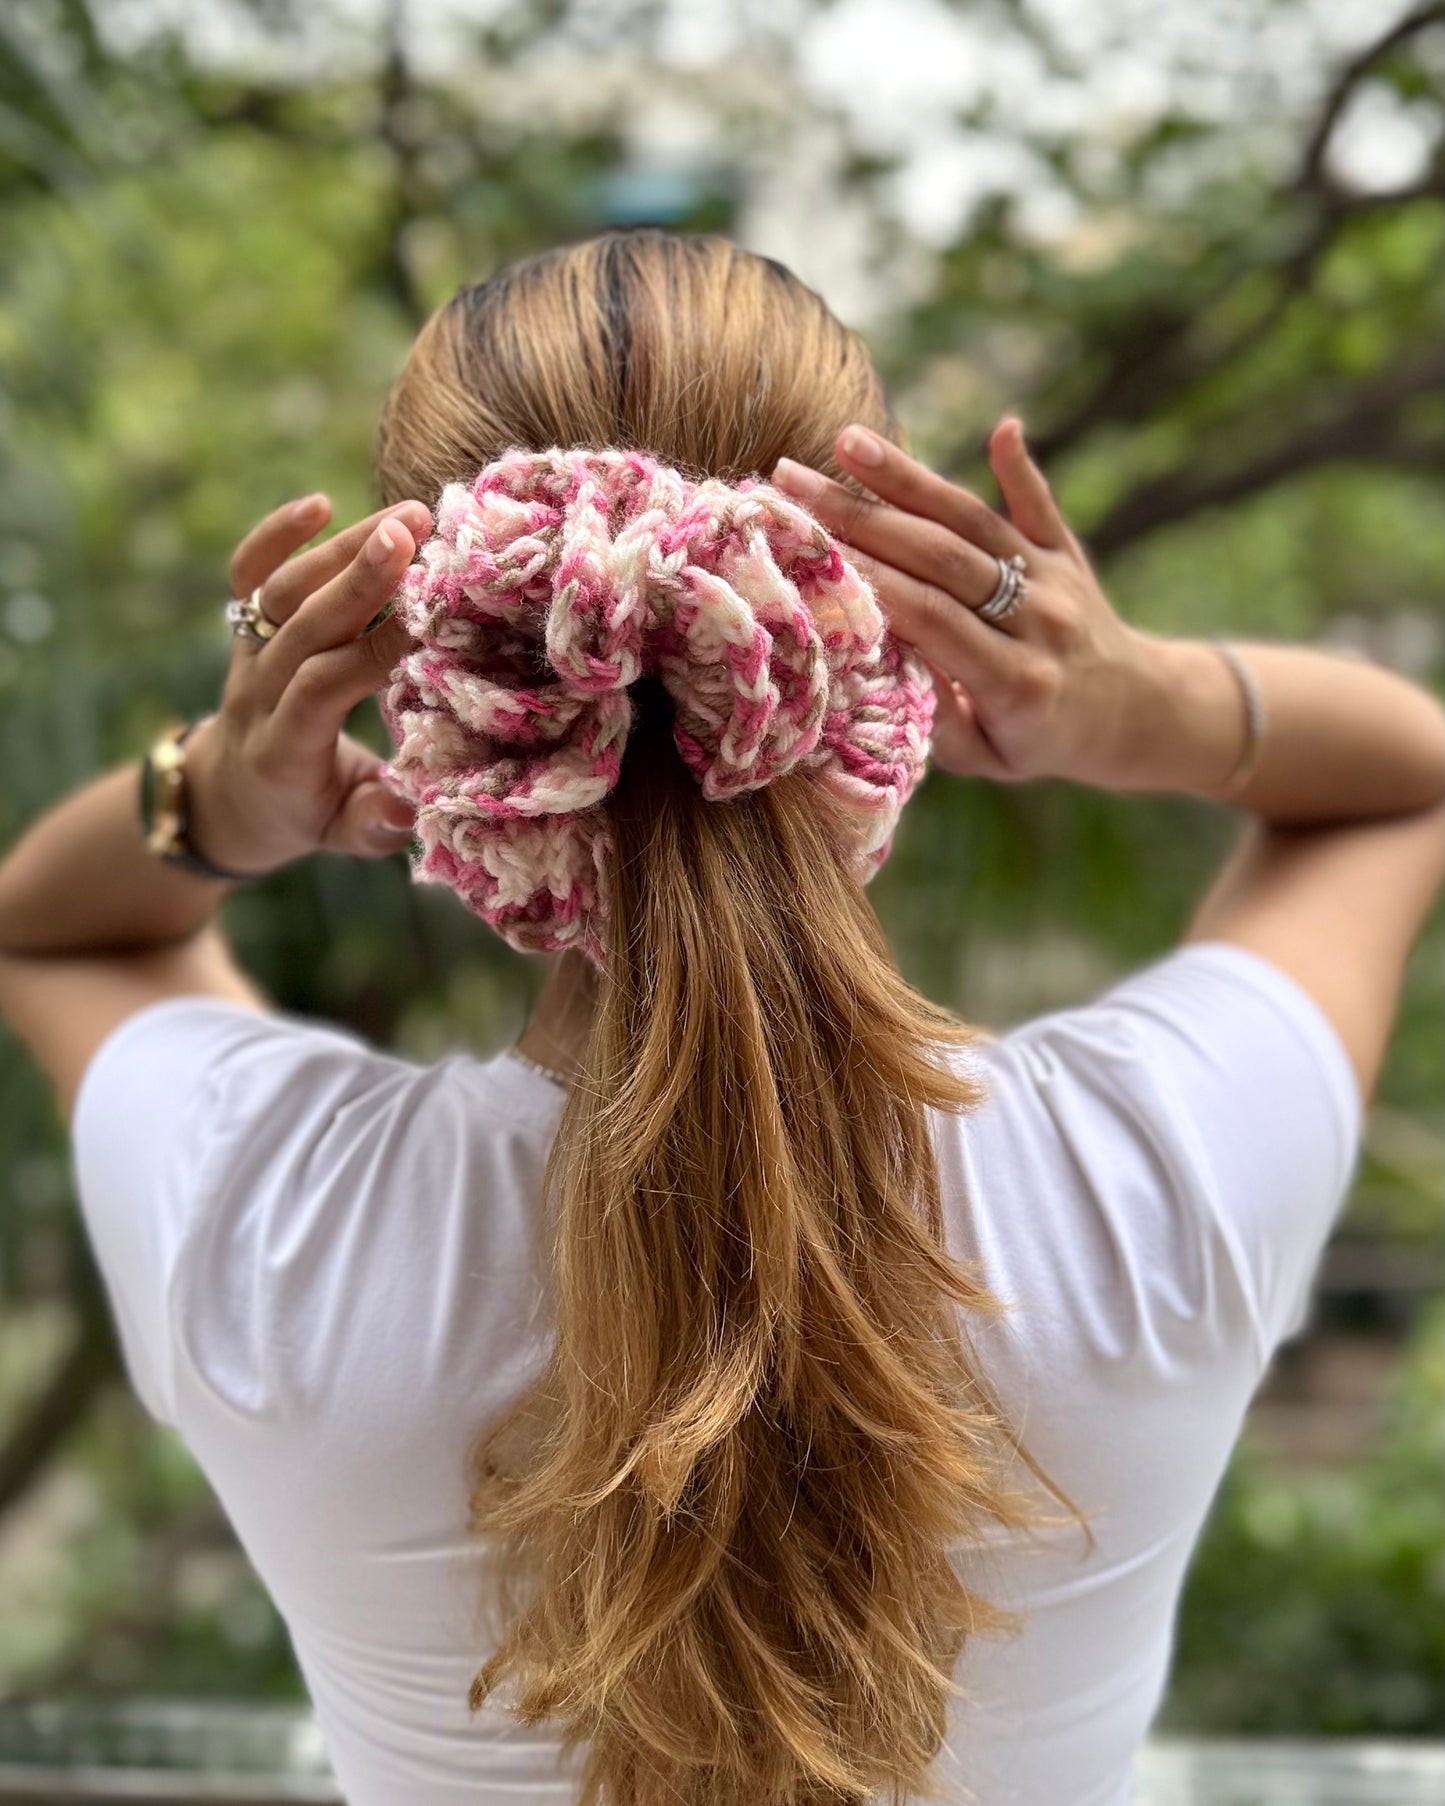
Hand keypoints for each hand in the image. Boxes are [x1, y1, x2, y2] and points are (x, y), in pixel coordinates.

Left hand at [180, 492, 432, 875]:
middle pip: (302, 626)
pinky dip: (275, 535)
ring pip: (283, 591)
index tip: (429, 617)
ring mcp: (246, 655)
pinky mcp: (243, 628)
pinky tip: (320, 504)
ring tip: (407, 517)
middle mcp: (257, 694)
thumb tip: (409, 809)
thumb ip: (371, 825)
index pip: (325, 687)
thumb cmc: (303, 815)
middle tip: (413, 534)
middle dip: (358, 578)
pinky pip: (247, 574)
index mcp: (284, 749)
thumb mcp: (340, 835)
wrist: (229, 799)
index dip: (374, 651)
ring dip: (341, 548)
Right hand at [772, 419, 1154, 787]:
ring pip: (974, 521)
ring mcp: (1055, 580)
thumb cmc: (1035, 741)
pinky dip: (1020, 466)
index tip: (808, 547)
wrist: (1131, 713)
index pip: (930, 617)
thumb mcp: (985, 758)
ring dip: (906, 478)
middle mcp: (1039, 622)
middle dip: (861, 517)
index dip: (870, 579)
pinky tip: (1003, 426)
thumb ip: (936, 719)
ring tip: (846, 441)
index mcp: (1015, 682)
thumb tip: (880, 662)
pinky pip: (1040, 504)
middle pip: (941, 557)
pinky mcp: (1066, 550)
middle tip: (793, 483)